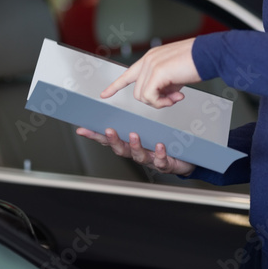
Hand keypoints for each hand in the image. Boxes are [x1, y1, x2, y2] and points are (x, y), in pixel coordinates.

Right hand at [75, 127, 195, 175]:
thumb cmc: (163, 144)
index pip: (109, 140)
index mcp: (130, 144)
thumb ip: (133, 120)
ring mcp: (150, 160)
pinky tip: (160, 146)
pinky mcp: (165, 164)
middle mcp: (138, 153)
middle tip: (108, 131)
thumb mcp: (146, 130)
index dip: (95, 136)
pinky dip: (159, 154)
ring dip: (135, 146)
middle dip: (114, 141)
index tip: (82, 129)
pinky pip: (161, 161)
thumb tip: (121, 104)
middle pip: (121, 150)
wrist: (185, 160)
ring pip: (139, 156)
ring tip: (134, 135)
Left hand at [101, 38, 200, 107]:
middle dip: (155, 101)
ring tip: (177, 97)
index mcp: (150, 59)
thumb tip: (163, 98)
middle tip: (173, 99)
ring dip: (160, 102)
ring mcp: (151, 65)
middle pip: (138, 92)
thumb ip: (165, 85)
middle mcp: (148, 60)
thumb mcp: (176, 76)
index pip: (128, 74)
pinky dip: (162, 102)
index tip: (104, 94)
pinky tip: (177, 97)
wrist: (208, 54)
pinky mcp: (157, 72)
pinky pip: (150, 97)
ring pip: (143, 97)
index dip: (115, 86)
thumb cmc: (196, 63)